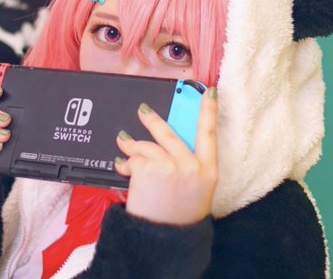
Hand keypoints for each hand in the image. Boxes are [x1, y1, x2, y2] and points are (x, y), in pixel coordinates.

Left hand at [115, 88, 217, 224]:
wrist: (164, 240)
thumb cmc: (178, 219)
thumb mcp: (195, 192)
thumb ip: (188, 167)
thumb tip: (167, 145)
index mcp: (208, 171)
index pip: (210, 134)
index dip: (209, 111)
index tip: (209, 92)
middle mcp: (192, 166)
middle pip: (170, 134)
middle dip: (153, 120)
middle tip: (143, 111)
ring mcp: (172, 166)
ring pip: (148, 146)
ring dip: (131, 144)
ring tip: (122, 143)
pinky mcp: (150, 169)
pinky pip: (134, 159)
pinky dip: (124, 163)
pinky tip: (121, 168)